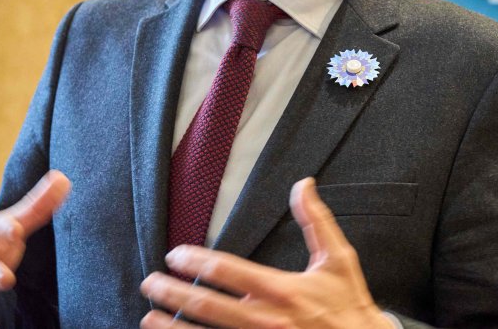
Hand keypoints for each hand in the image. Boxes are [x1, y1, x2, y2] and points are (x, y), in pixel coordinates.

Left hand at [140, 177, 393, 328]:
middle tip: (149, 282)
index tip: (175, 254)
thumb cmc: (349, 306)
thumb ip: (317, 222)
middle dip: (172, 293)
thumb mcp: (338, 260)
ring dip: (171, 328)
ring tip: (148, 318)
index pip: (227, 270)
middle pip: (205, 306)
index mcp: (282, 291)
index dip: (195, 260)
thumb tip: (303, 184)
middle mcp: (265, 321)